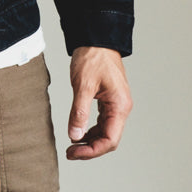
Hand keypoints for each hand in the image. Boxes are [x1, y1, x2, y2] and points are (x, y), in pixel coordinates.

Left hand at [66, 46, 131, 160]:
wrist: (96, 38)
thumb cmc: (93, 57)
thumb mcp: (83, 85)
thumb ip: (79, 112)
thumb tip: (75, 136)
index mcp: (119, 105)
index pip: (110, 139)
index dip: (92, 151)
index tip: (74, 153)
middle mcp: (121, 107)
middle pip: (109, 139)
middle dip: (90, 149)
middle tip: (70, 153)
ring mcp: (116, 104)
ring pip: (106, 132)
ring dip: (90, 141)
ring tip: (72, 145)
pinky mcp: (109, 100)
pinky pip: (103, 122)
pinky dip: (91, 130)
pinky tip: (79, 132)